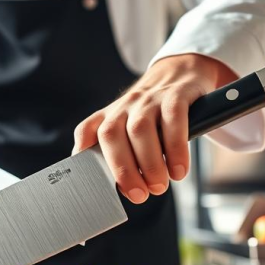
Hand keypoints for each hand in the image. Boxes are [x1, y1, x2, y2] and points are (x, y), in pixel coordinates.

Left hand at [72, 54, 233, 203]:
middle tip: (140, 195)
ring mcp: (150, 99)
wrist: (182, 70)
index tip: (92, 182)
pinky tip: (179, 169)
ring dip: (149, 162)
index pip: (86, 131)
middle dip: (123, 170)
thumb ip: (120, 151)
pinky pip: (173, 120)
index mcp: (110, 114)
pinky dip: (175, 148)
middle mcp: (125, 105)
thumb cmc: (154, 110)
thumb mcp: (130, 124)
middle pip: (112, 135)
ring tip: (160, 185)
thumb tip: (123, 189)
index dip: (82, 154)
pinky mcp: (176, 95)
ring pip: (140, 129)